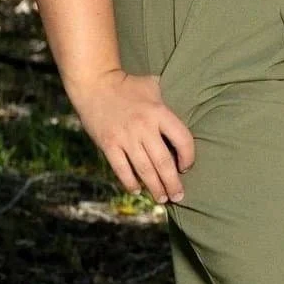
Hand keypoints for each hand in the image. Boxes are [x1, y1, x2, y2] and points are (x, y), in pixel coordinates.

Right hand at [68, 67, 194, 201]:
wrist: (95, 84)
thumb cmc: (128, 85)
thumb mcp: (154, 86)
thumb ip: (168, 101)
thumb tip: (185, 110)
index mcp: (160, 113)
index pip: (182, 140)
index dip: (188, 157)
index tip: (187, 167)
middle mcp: (144, 127)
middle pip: (163, 161)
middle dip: (172, 182)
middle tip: (178, 196)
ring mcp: (125, 138)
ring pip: (144, 169)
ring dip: (154, 187)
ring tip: (162, 199)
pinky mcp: (108, 144)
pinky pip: (121, 169)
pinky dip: (130, 182)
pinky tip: (137, 190)